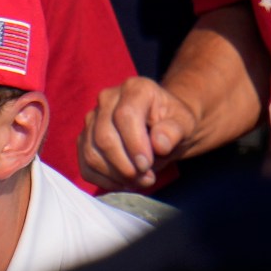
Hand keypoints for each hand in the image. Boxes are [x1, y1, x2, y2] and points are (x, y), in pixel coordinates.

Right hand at [79, 75, 197, 190]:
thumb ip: (174, 131)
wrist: (162, 126)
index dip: (134, 145)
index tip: (147, 165)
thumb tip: (159, 144)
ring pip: (91, 152)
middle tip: (146, 178)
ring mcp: (92, 118)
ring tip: (139, 181)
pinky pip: (85, 164)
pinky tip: (123, 181)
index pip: (124, 117)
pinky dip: (104, 179)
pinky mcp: (85, 138)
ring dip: (115, 175)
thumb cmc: (174, 123)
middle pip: (104, 137)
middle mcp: (107, 99)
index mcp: (134, 89)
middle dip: (125, 165)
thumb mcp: (184, 124)